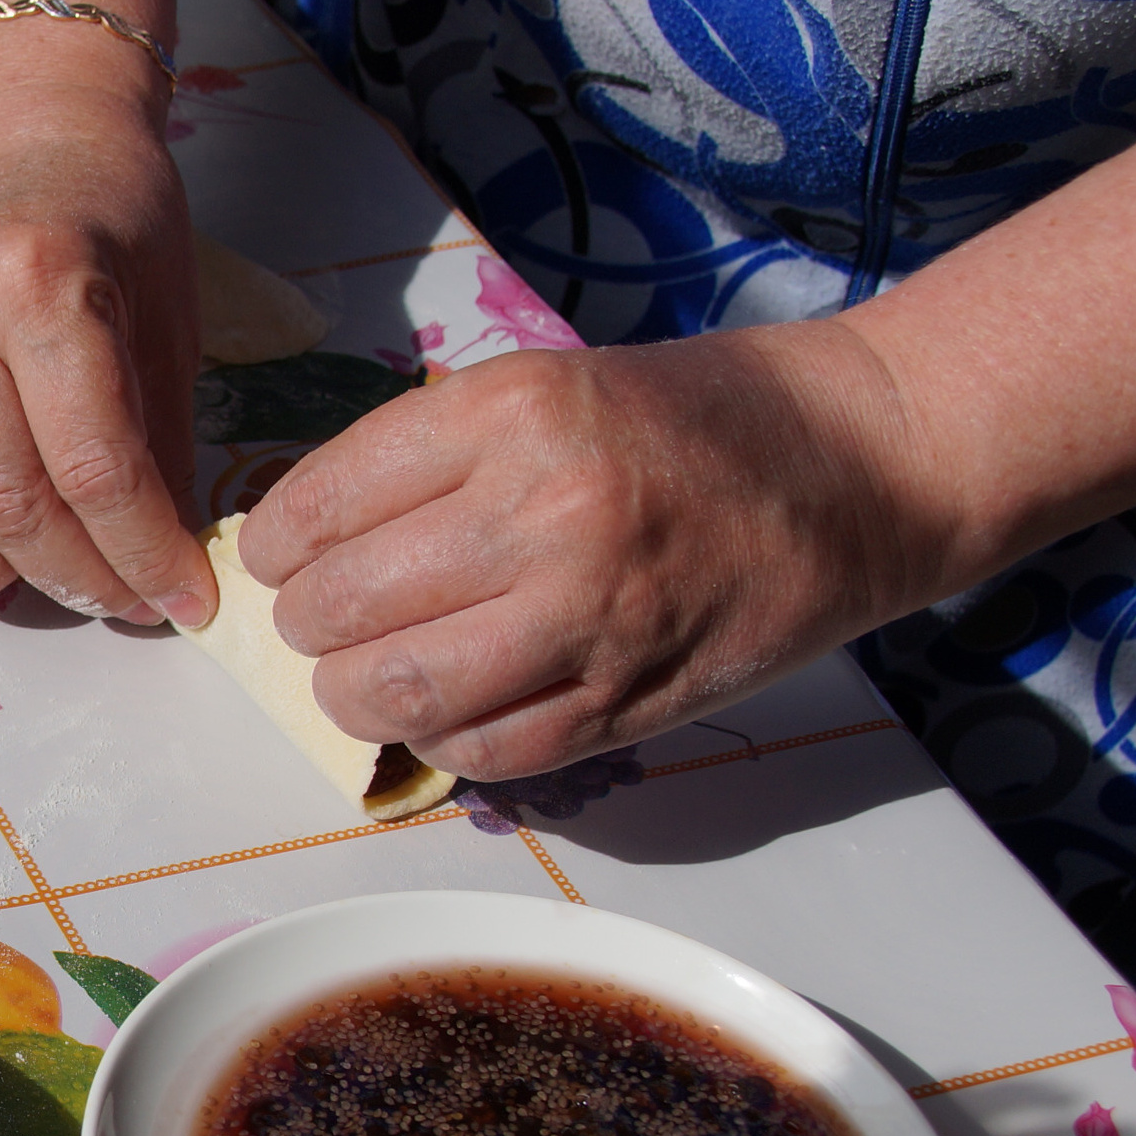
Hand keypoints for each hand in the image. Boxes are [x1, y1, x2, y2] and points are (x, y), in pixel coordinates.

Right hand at [0, 40, 214, 625]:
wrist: (29, 139)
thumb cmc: (113, 226)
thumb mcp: (167, 323)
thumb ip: (156, 446)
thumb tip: (159, 570)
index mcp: (39, 284)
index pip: (92, 465)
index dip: (144, 553)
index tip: (183, 603)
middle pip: (0, 499)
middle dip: (75, 576)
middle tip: (122, 598)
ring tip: (21, 563)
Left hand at [242, 319, 953, 778]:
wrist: (861, 465)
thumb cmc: (693, 418)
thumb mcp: (550, 385)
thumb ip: (435, 456)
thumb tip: (308, 537)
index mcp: (513, 412)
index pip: (325, 500)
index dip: (275, 543)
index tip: (274, 558)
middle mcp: (546, 512)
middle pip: (344, 604)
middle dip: (305, 624)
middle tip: (317, 621)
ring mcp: (589, 615)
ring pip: (396, 691)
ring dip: (351, 694)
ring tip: (362, 674)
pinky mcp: (626, 699)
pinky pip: (482, 751)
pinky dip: (439, 740)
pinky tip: (446, 708)